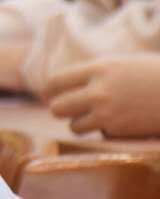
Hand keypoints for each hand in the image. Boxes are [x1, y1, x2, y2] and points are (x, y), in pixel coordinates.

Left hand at [45, 55, 159, 137]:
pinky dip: (105, 131)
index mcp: (98, 68)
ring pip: (74, 126)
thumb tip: (66, 84)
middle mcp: (98, 92)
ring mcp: (108, 114)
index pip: (55, 82)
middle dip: (60, 109)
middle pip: (57, 108)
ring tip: (95, 116)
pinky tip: (121, 122)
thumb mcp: (122, 64)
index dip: (50, 90)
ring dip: (81, 123)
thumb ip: (95, 73)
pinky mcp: (120, 132)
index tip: (49, 95)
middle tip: (66, 109)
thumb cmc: (155, 74)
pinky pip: (99, 134)